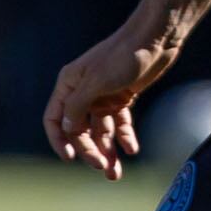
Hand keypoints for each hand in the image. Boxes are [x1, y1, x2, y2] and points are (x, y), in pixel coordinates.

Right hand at [43, 22, 183, 180]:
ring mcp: (103, 95)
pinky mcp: (122, 97)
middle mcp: (82, 91)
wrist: (156, 38)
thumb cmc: (123, 55)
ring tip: (115, 173)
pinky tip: (131, 149)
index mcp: (69, 84)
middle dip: (90, 150)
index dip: (59, 140)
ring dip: (107, 151)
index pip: (55, 119)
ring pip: (100, 130)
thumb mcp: (96, 82)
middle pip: (79, 130)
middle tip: (103, 168)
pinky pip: (119, 123)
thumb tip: (67, 129)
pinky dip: (124, 137)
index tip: (70, 158)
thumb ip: (78, 106)